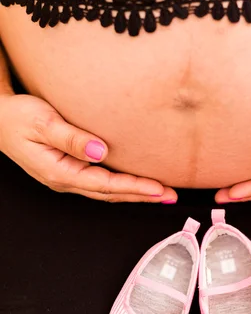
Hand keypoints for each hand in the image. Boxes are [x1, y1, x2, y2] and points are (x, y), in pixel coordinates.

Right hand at [0, 93, 176, 202]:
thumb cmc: (17, 118)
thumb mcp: (42, 123)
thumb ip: (71, 137)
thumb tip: (100, 151)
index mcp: (60, 172)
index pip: (106, 185)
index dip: (135, 187)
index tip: (158, 189)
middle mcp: (65, 180)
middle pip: (110, 193)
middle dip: (142, 195)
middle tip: (170, 195)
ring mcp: (66, 177)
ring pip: (106, 190)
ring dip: (134, 192)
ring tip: (159, 192)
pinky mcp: (68, 169)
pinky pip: (100, 182)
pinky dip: (120, 184)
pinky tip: (133, 182)